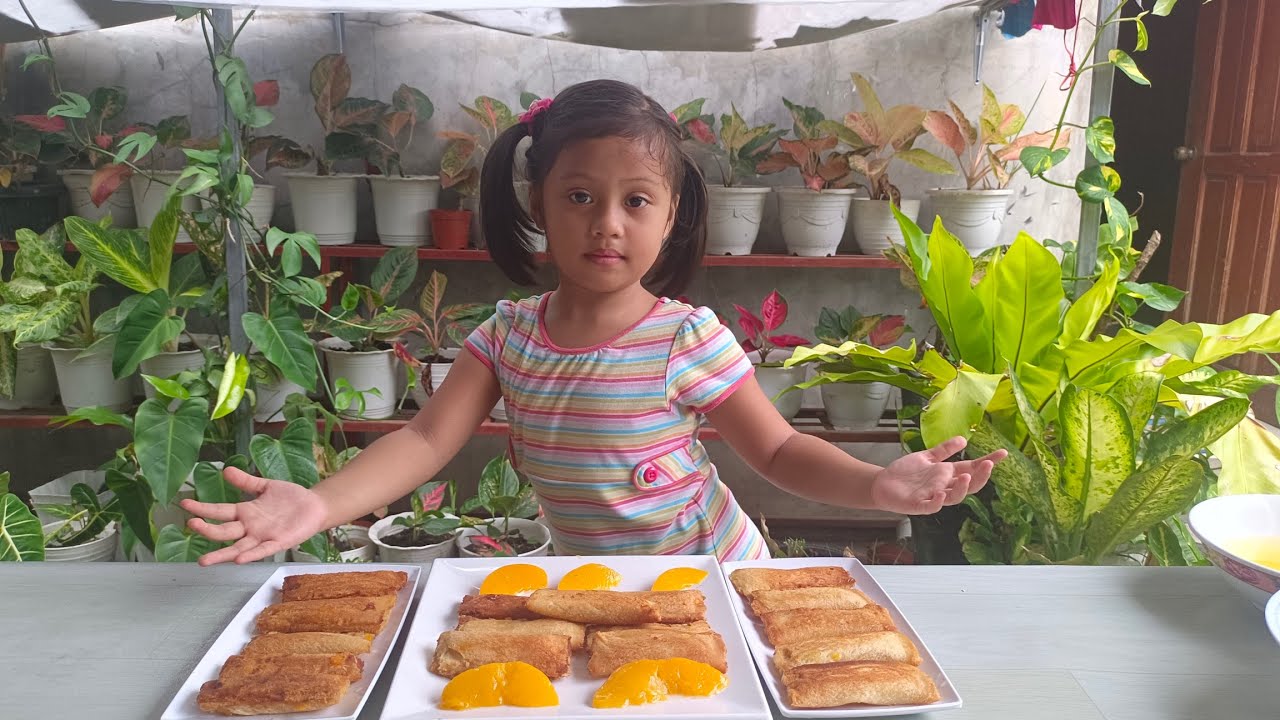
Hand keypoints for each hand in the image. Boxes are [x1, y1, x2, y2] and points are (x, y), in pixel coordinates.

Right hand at [178, 467, 329, 565]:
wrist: (314, 505)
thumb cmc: (290, 498)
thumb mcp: (265, 486)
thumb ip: (246, 481)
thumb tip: (225, 470)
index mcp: (245, 513)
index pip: (219, 511)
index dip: (203, 508)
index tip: (184, 503)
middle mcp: (250, 527)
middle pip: (224, 531)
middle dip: (207, 529)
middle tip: (191, 524)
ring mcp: (263, 536)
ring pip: (238, 547)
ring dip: (222, 554)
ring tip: (203, 560)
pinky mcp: (278, 542)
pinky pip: (263, 550)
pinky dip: (251, 555)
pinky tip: (239, 558)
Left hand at [870, 437, 1006, 514]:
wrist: (883, 484)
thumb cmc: (906, 472)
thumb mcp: (927, 457)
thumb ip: (944, 450)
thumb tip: (964, 439)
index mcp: (948, 474)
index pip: (972, 468)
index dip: (988, 462)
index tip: (1003, 453)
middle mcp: (944, 487)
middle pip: (969, 485)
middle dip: (980, 476)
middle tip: (989, 465)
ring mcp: (933, 497)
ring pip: (954, 497)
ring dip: (961, 488)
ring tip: (967, 476)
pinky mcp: (918, 504)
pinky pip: (931, 506)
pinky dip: (937, 501)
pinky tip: (941, 493)